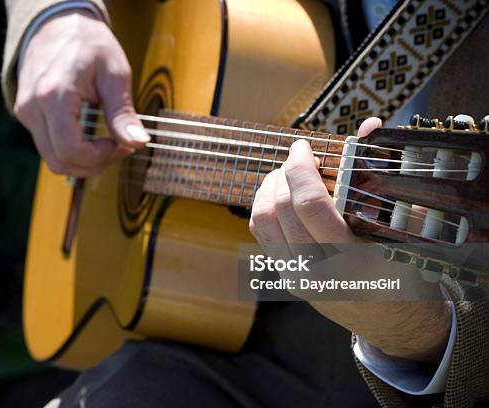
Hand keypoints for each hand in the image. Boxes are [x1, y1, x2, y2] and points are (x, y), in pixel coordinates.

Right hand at [14, 10, 149, 176]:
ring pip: (52, 159)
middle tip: (119, 147)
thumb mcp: (114, 73)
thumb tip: (138, 143)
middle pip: (59, 162)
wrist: (57, 21)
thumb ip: (123, 112)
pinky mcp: (26, 115)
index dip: (100, 158)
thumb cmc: (88, 42)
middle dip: (93, 164)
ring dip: (82, 161)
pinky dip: (71, 151)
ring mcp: (25, 113)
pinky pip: (48, 146)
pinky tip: (91, 137)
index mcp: (53, 95)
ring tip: (107, 143)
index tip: (122, 145)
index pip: (70, 150)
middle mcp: (32, 107)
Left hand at [249, 117, 450, 362]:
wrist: (393, 324)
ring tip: (286, 175)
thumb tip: (370, 126)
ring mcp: (296, 278)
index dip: (300, 168)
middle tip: (298, 158)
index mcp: (351, 260)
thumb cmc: (407, 276)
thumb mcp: (407, 233)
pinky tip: (281, 197)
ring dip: (268, 189)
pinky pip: (262, 235)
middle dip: (284, 173)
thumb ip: (386, 176)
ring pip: (262, 221)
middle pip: (280, 209)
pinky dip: (266, 207)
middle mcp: (317, 272)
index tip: (302, 146)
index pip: (309, 206)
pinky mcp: (285, 279)